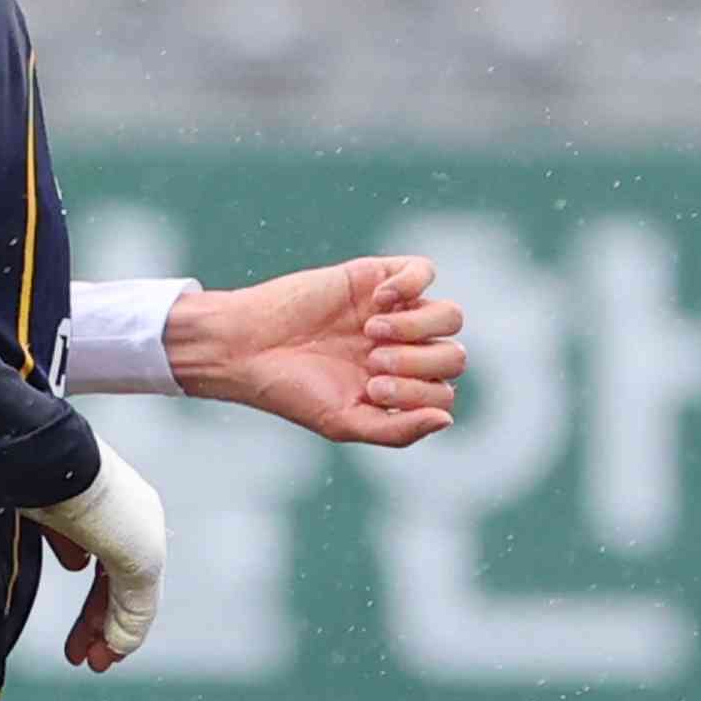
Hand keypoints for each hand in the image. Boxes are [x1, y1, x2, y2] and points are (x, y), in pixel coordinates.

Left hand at [31, 443, 167, 672]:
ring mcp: (86, 508)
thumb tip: (123, 644)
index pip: (142, 591)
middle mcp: (121, 517)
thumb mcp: (138, 564)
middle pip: (116, 585)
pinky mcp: (52, 502)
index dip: (126, 629)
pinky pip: (66, 537)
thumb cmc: (104, 506)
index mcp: (148, 527)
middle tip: (86, 660)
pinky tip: (69, 566)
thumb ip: (136, 609)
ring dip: (86, 610)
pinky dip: (71, 558)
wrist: (48, 462)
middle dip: (103, 626)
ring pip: (93, 568)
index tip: (106, 660)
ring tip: (73, 642)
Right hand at [173, 253, 461, 447]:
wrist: (247, 347)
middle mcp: (405, 351)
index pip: (443, 392)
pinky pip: (425, 271)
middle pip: (453, 355)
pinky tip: (377, 301)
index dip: (418, 393)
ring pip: (450, 315)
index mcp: (401, 388)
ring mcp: (396, 312)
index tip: (370, 388)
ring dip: (417, 326)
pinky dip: (411, 285)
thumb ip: (397, 430)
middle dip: (417, 362)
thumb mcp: (343, 422)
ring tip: (372, 331)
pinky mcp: (377, 276)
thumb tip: (447, 420)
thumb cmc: (292, 390)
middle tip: (370, 362)